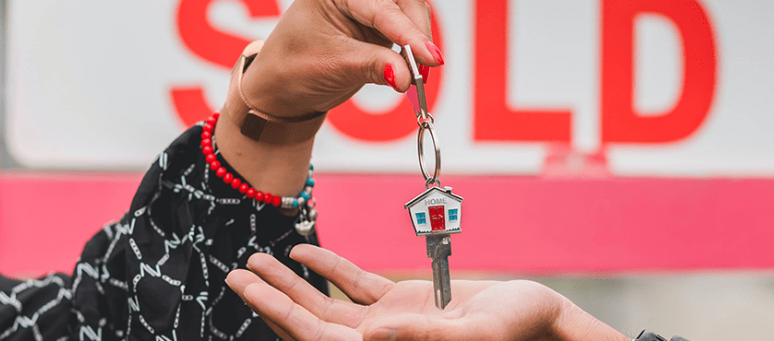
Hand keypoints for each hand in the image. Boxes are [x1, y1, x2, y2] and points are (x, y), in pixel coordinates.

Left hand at [214, 0, 440, 196]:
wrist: (283, 89)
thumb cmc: (294, 69)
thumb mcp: (333, 66)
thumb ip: (374, 67)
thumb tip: (408, 76)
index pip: (380, 8)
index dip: (408, 33)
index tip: (428, 56)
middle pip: (404, 3)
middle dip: (416, 34)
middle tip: (425, 68)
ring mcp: (370, 9)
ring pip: (411, 14)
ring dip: (419, 42)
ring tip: (419, 73)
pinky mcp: (380, 28)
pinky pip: (408, 32)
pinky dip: (414, 50)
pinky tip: (414, 69)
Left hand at [225, 245, 629, 340]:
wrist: (539, 317)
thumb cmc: (517, 330)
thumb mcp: (474, 334)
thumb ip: (421, 337)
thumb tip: (367, 338)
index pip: (318, 337)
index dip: (280, 312)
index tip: (247, 288)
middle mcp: (378, 340)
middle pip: (310, 321)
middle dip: (271, 297)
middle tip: (234, 272)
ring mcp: (387, 321)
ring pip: (325, 302)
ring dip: (291, 283)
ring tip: (254, 261)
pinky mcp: (401, 301)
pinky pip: (354, 284)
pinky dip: (328, 267)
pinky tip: (302, 251)